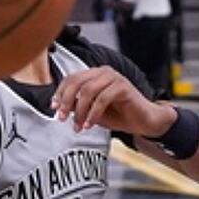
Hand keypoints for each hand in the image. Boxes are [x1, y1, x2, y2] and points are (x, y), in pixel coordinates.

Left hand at [50, 66, 172, 135]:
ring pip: (88, 90)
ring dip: (79, 110)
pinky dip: (93, 113)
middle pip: (76, 81)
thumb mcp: (91, 111)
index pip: (71, 79)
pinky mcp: (123, 86)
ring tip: (77, 126)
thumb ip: (77, 106)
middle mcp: (103, 72)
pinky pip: (102, 99)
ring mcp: (114, 77)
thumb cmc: (119, 115)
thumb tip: (58, 107)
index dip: (60, 93)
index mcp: (94, 75)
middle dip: (66, 101)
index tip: (53, 108)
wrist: (144, 122)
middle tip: (61, 118)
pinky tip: (90, 124)